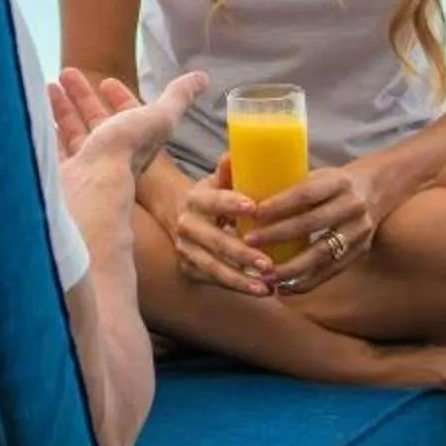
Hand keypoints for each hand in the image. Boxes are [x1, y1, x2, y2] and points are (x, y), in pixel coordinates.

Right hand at [55, 69, 206, 178]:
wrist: (91, 186)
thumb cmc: (126, 151)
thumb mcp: (159, 118)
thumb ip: (177, 98)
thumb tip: (203, 78)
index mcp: (133, 141)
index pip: (127, 116)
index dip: (120, 98)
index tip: (106, 81)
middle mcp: (109, 155)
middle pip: (96, 121)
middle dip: (83, 97)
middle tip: (65, 72)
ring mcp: (83, 166)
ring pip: (71, 132)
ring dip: (62, 108)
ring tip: (48, 86)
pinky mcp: (60, 174)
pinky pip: (50, 147)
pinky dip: (44, 129)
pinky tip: (33, 113)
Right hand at [168, 158, 275, 296]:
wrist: (177, 215)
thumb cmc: (211, 197)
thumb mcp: (216, 181)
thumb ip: (229, 172)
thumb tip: (235, 153)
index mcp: (195, 199)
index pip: (214, 201)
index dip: (232, 204)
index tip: (255, 208)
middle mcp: (186, 225)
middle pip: (215, 241)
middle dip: (242, 254)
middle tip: (268, 263)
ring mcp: (185, 249)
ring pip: (213, 267)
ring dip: (240, 279)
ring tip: (266, 287)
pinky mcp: (187, 268)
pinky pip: (213, 280)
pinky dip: (236, 287)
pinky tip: (259, 291)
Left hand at [240, 161, 394, 294]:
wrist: (377, 189)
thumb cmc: (332, 182)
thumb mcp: (318, 174)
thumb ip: (289, 184)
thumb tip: (241, 188)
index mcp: (339, 181)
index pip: (307, 192)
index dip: (281, 203)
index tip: (254, 212)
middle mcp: (353, 206)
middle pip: (312, 223)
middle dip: (278, 235)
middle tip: (248, 242)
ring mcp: (359, 231)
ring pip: (322, 253)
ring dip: (291, 267)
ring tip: (264, 275)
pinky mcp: (359, 252)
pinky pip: (331, 271)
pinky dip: (306, 281)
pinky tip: (283, 287)